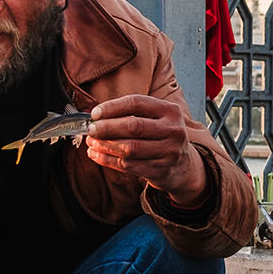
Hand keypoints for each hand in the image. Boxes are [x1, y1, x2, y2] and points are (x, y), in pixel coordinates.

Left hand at [85, 94, 208, 205]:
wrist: (183, 166)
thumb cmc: (162, 138)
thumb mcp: (156, 120)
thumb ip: (131, 114)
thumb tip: (95, 115)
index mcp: (170, 111)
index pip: (137, 103)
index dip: (113, 107)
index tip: (95, 113)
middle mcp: (173, 130)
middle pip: (133, 126)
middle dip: (106, 127)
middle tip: (90, 129)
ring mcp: (169, 152)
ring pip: (129, 148)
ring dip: (105, 145)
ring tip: (92, 142)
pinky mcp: (160, 170)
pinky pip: (128, 165)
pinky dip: (108, 160)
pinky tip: (97, 155)